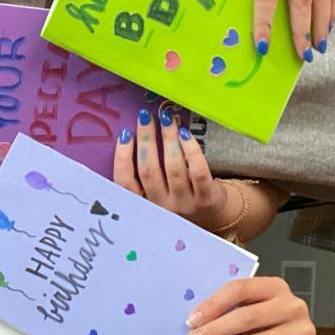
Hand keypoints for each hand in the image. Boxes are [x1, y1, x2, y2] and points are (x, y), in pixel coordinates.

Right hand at [114, 107, 229, 229]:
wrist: (212, 217)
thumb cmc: (178, 197)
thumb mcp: (156, 194)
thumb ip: (144, 174)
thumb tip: (131, 135)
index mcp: (145, 204)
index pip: (125, 183)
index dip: (122, 158)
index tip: (125, 135)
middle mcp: (162, 206)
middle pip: (149, 171)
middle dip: (146, 139)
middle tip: (146, 117)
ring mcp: (185, 204)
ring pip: (174, 168)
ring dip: (168, 138)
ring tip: (166, 119)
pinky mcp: (207, 198)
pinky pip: (198, 171)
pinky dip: (191, 150)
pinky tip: (185, 134)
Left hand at [184, 276, 316, 334]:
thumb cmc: (265, 326)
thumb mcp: (249, 310)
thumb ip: (228, 312)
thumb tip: (194, 324)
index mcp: (274, 287)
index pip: (241, 289)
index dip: (214, 304)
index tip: (192, 320)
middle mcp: (292, 306)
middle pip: (248, 317)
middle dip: (215, 331)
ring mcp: (300, 332)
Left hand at [250, 0, 334, 60]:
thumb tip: (268, 9)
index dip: (265, 25)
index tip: (263, 46)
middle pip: (302, 5)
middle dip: (302, 34)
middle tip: (302, 56)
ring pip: (324, 0)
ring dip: (322, 26)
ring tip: (319, 46)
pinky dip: (334, 7)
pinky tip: (331, 22)